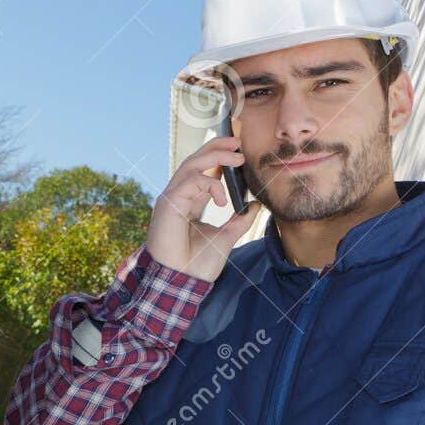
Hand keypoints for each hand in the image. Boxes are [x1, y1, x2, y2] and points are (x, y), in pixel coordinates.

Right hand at [146, 136, 260, 281]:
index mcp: (189, 203)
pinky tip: (222, 198)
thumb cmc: (198, 264)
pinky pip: (190, 181)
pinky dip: (209, 184)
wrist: (182, 282)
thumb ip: (240, 220)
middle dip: (216, 147)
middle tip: (238, 141)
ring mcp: (171, 199)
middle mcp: (178, 197)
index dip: (217, 157)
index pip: (201, 171)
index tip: (238, 150)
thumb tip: (256, 204)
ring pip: (191, 164)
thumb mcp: (227, 237)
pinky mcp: (168, 204)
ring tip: (238, 156)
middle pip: (194, 161)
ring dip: (215, 155)